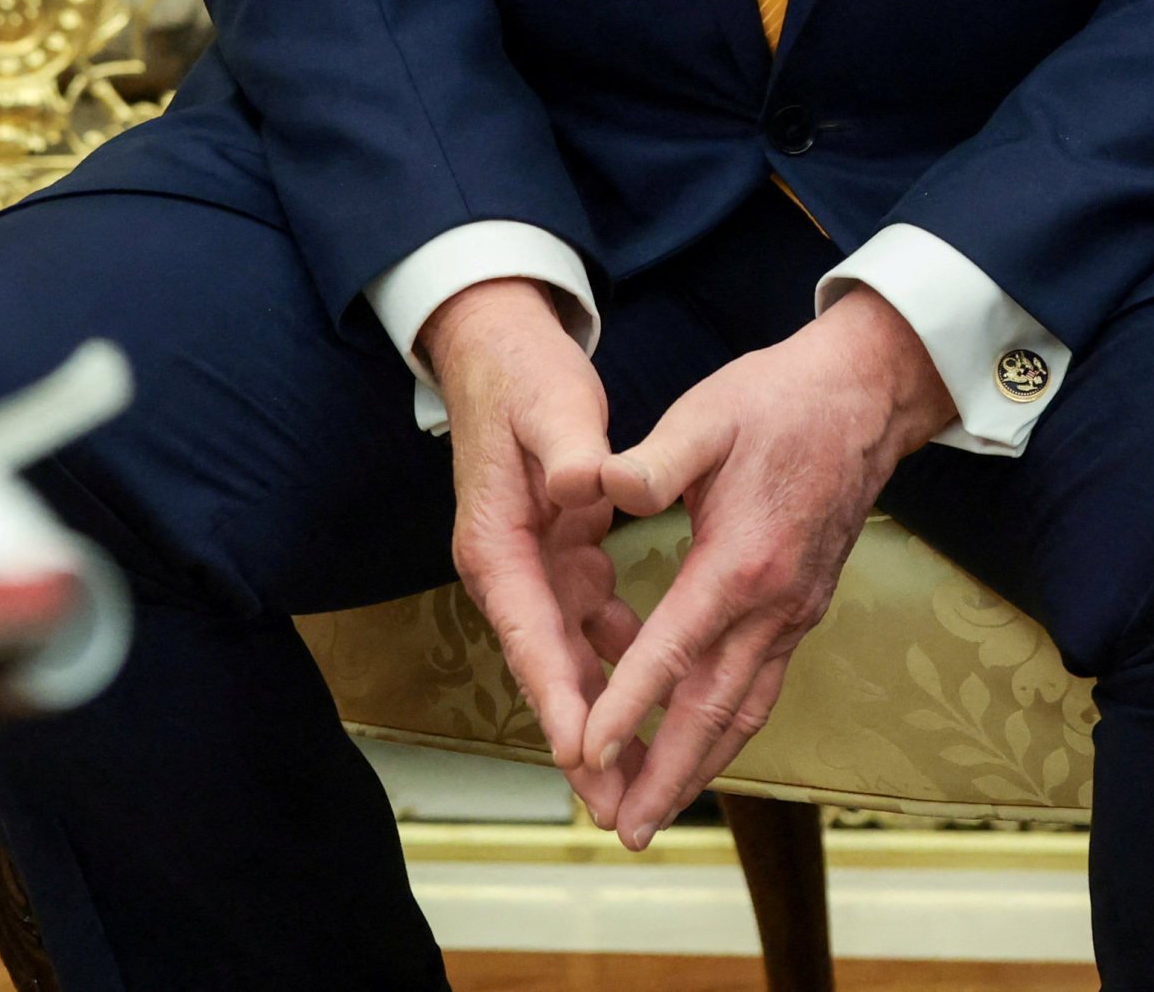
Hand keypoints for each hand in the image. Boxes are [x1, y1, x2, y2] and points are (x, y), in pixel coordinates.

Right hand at [423, 278, 633, 807]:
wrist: (498, 348)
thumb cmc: (523, 377)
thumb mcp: (550, 407)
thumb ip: (569, 450)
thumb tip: (579, 484)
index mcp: (496, 544)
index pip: (529, 636)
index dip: (557, 698)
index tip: (583, 753)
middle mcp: (506, 569)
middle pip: (545, 670)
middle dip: (580, 740)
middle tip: (617, 806)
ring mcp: (530, 568)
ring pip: (568, 661)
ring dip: (603, 716)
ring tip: (644, 778)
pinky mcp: (555, 557)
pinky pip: (586, 628)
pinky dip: (618, 664)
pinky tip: (657, 695)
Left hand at [572, 287, 957, 847]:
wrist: (864, 400)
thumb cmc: (777, 402)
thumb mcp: (706, 415)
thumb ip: (651, 462)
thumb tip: (597, 487)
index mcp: (741, 563)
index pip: (673, 652)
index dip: (628, 707)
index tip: (588, 751)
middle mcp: (774, 605)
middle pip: (715, 711)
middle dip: (667, 774)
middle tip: (624, 828)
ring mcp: (794, 614)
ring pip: (744, 711)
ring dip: (698, 766)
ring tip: (653, 811)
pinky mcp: (801, 610)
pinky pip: (760, 687)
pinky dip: (726, 729)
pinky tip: (697, 749)